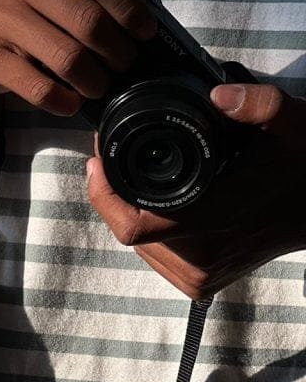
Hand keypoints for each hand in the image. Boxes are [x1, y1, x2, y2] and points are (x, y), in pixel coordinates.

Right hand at [0, 0, 187, 129]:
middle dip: (117, 51)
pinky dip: (64, 101)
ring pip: (66, 58)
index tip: (146, 34)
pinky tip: (73, 102)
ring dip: (95, 80)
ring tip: (102, 85)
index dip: (132, 10)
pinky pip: (38, 88)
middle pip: (87, 21)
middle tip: (125, 64)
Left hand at [86, 83, 305, 299]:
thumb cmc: (305, 167)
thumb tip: (218, 95)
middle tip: (114, 157)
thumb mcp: (293, 125)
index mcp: (215, 223)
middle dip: (115, 194)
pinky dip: (149, 231)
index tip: (97, 161)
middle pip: (130, 232)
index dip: (104, 194)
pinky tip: (155, 204)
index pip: (133, 226)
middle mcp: (202, 261)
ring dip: (131, 212)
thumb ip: (261, 105)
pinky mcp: (200, 286)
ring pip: (139, 247)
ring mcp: (200, 279)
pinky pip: (155, 259)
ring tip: (133, 178)